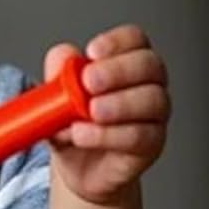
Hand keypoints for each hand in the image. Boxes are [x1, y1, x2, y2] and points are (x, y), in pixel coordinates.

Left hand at [45, 24, 169, 206]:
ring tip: (88, 112)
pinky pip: (141, 136)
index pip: (134, 39)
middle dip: (118, 70)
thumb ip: (57, 73)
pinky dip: (109, 135)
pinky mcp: (152, 145)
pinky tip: (84, 135)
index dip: (116, 41)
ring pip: (152, 100)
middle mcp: (147, 84)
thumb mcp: (54, 97)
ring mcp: (154, 115)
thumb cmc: (73, 125)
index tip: (92, 51)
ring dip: (118, 103)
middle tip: (88, 82)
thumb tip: (62, 58)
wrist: (78, 168)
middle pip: (149, 65)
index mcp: (126, 62)